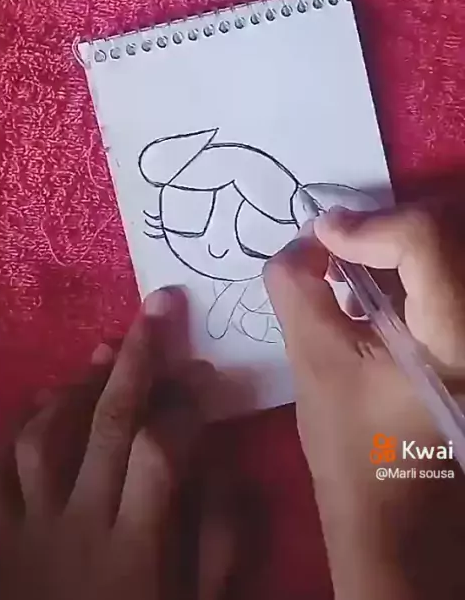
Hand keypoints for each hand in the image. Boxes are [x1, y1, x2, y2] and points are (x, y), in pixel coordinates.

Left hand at [0, 288, 233, 599]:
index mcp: (137, 550)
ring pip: (46, 435)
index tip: (205, 374)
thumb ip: (220, 543)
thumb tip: (227, 464)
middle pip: (108, 424)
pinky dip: (17, 423)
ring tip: (110, 349)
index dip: (187, 404)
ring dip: (81, 383)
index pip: (163, 453)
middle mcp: (80, 525)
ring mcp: (26, 528)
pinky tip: (43, 395)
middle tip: (160, 306)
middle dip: (140, 358)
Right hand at [264, 204, 464, 599]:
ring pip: (448, 246)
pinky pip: (449, 272)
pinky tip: (379, 296)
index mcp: (459, 337)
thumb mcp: (313, 362)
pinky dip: (413, 267)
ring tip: (354, 275)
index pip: (425, 239)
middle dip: (384, 230)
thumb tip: (308, 237)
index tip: (321, 238)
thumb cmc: (355, 451)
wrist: (401, 520)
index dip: (368, 225)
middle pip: (443, 231)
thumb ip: (298, 286)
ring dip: (398, 245)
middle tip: (337, 250)